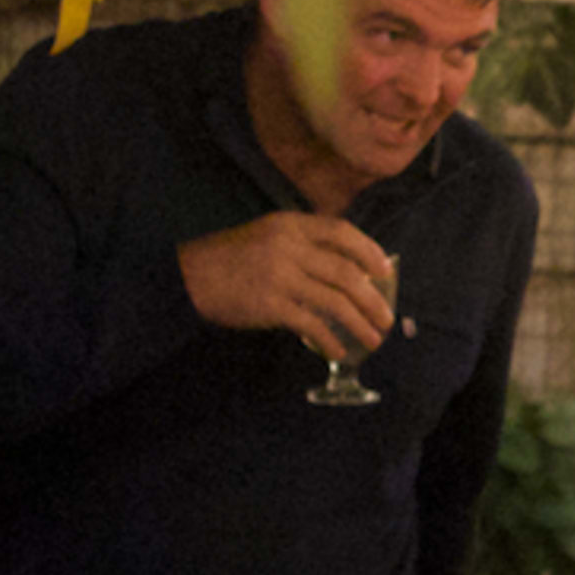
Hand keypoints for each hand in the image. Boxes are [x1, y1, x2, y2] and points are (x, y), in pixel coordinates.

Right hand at [178, 211, 395, 356]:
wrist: (188, 277)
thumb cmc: (230, 259)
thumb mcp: (267, 237)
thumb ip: (303, 245)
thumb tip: (348, 269)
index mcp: (290, 225)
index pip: (341, 232)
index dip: (368, 251)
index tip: (386, 270)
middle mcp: (288, 246)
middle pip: (345, 271)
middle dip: (372, 298)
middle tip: (386, 318)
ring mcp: (279, 275)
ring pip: (334, 299)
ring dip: (359, 322)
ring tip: (373, 339)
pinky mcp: (269, 304)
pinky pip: (310, 323)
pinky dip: (329, 339)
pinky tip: (338, 350)